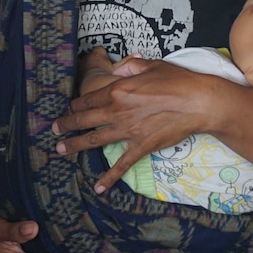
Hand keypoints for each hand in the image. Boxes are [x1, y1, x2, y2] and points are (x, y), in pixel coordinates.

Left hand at [53, 58, 212, 192]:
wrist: (199, 102)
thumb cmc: (177, 81)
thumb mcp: (150, 65)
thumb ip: (130, 66)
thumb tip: (119, 69)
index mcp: (117, 90)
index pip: (89, 99)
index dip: (76, 104)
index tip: (69, 108)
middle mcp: (117, 111)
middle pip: (84, 119)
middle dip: (66, 125)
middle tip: (54, 130)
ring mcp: (128, 131)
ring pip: (95, 139)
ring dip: (75, 145)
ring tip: (60, 150)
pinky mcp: (141, 146)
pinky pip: (121, 164)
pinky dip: (109, 177)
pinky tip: (98, 187)